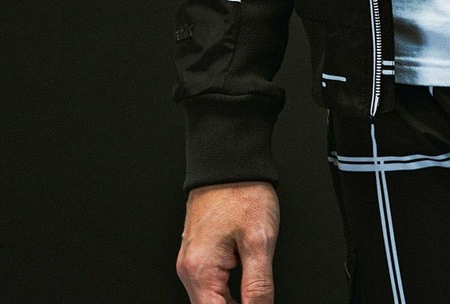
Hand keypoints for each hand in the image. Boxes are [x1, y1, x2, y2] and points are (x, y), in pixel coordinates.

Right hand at [177, 181, 279, 303]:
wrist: (229, 159)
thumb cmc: (242, 190)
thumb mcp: (260, 240)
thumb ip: (258, 285)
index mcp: (201, 270)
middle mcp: (190, 268)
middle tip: (259, 298)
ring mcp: (192, 259)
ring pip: (212, 298)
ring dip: (233, 301)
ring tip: (255, 295)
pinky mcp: (199, 251)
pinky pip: (211, 282)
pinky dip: (228, 290)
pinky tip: (245, 285)